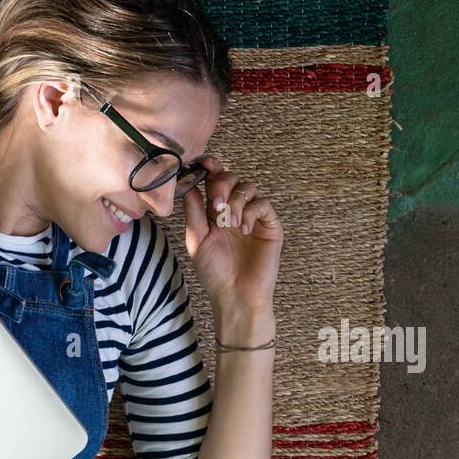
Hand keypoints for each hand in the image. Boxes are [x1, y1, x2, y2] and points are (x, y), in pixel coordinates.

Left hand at [181, 155, 282, 322]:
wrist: (235, 295)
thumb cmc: (214, 272)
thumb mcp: (197, 239)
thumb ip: (194, 211)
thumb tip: (188, 184)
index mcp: (215, 213)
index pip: (214, 182)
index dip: (210, 169)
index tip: (203, 163)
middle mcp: (234, 210)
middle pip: (231, 178)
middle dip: (223, 184)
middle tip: (217, 204)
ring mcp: (253, 217)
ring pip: (248, 188)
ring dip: (236, 201)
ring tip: (230, 223)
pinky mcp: (270, 225)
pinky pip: (263, 204)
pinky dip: (251, 211)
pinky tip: (244, 229)